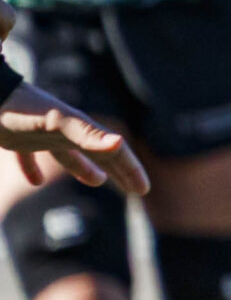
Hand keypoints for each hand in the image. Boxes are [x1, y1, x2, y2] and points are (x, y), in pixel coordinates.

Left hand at [1, 85, 148, 196]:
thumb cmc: (22, 110)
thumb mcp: (57, 122)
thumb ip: (87, 134)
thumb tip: (119, 142)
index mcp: (80, 129)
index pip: (113, 151)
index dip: (131, 169)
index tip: (143, 189)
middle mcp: (66, 132)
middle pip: (99, 154)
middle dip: (119, 171)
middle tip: (136, 189)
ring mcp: (42, 136)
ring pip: (70, 156)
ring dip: (85, 169)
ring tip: (97, 180)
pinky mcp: (17, 141)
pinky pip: (29, 159)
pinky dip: (33, 170)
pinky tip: (34, 181)